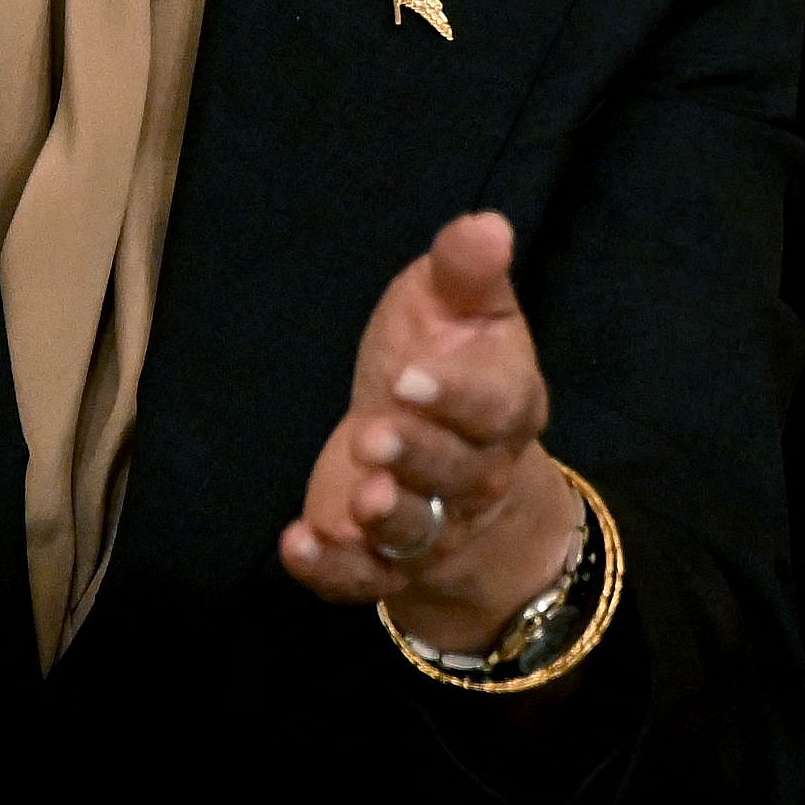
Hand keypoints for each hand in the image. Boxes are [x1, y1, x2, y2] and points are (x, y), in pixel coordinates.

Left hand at [281, 212, 587, 655]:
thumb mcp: (457, 306)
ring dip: (390, 519)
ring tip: (361, 499)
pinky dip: (331, 571)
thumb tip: (487, 223)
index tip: (410, 377)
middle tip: (373, 433)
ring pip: (418, 532)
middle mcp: (477, 473)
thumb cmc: (444, 359)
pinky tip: (298, 542)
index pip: (494, 406)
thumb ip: (465, 270)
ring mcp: (432, 525)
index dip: (457, 396)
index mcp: (506, 405)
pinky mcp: (382, 562)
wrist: (440, 450)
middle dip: (418, 457)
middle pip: (457, 474)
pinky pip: (364, 580)